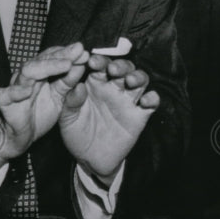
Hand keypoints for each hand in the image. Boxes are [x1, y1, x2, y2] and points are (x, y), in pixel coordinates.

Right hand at [0, 42, 88, 160]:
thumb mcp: (60, 97)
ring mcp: (15, 86)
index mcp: (41, 72)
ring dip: (47, 67)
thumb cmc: (40, 112)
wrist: (22, 135)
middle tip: (79, 50)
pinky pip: (6, 94)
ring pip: (28, 71)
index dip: (69, 53)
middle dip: (62, 55)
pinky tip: (27, 90)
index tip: (85, 52)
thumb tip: (83, 63)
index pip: (53, 56)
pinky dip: (16, 91)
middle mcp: (28, 75)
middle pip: (44, 60)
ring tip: (66, 64)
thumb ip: (69, 81)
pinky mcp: (4, 101)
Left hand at [58, 54, 158, 178]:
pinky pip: (152, 102)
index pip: (100, 66)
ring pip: (140, 80)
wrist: (90, 158)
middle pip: (124, 68)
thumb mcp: (67, 118)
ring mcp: (128, 101)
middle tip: (113, 69)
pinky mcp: (140, 115)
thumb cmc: (77, 133)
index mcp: (95, 84)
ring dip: (138, 77)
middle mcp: (114, 89)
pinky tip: (145, 100)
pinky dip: (152, 98)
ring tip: (130, 81)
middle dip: (120, 65)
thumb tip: (79, 86)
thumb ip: (71, 102)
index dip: (99, 60)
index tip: (92, 62)